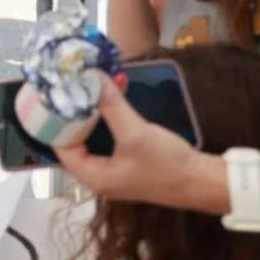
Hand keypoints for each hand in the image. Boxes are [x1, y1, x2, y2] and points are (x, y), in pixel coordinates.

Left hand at [54, 73, 203, 209]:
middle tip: (66, 88)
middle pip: (71, 141)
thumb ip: (111, 106)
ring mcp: (111, 170)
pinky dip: (102, 119)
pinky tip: (104, 99)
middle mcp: (96, 176)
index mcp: (91, 176)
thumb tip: (92, 77)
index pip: (59, 145)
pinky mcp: (124, 162)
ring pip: (88, 138)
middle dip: (70, 114)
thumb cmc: (168, 164)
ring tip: (81, 89)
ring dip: (87, 114)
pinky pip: (103, 138)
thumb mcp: (136, 133)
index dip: (55, 120)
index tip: (54, 95)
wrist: (205, 182)